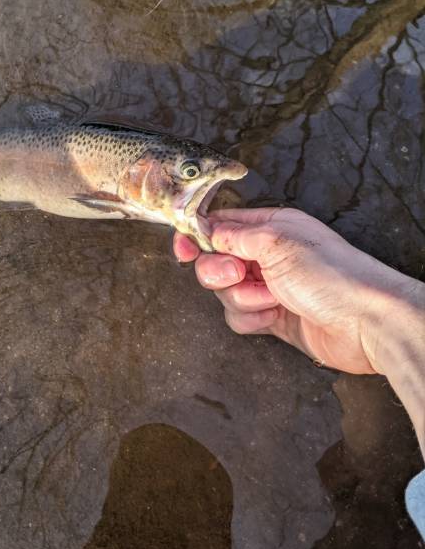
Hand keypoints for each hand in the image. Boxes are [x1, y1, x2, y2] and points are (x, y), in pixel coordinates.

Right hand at [173, 207, 420, 374]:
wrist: (365, 323)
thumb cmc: (332, 275)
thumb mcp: (277, 241)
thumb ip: (235, 235)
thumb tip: (207, 230)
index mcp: (270, 227)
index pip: (221, 225)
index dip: (197, 235)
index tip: (183, 248)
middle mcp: (266, 255)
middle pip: (215, 261)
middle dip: (220, 272)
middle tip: (238, 274)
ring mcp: (268, 287)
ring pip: (225, 293)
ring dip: (242, 298)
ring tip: (270, 299)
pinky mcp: (271, 316)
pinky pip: (239, 317)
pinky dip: (251, 318)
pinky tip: (274, 316)